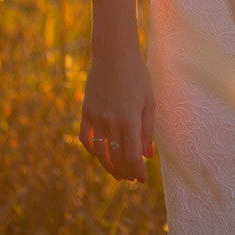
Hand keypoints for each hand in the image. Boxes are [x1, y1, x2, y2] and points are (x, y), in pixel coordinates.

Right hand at [79, 43, 155, 182]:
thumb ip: (148, 129)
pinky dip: (92, 150)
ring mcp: (96, 117)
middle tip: (131, 179)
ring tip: (117, 172)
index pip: (132, 156)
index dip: (137, 171)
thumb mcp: (149, 101)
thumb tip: (147, 154)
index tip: (142, 180)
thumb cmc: (137, 76)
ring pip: (99, 152)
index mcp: (130, 120)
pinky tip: (100, 154)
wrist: (114, 54)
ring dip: (108, 166)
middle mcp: (111, 122)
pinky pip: (85, 138)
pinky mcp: (86, 111)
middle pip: (116, 157)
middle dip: (125, 172)